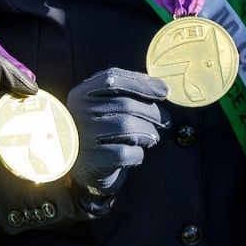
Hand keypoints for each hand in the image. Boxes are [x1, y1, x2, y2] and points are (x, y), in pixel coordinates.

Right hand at [66, 68, 169, 203]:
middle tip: (165, 121)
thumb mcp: (103, 105)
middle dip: (153, 113)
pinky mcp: (92, 161)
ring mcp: (84, 137)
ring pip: (127, 127)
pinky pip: (125, 153)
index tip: (165, 92)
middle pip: (126, 105)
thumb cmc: (101, 130)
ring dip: (148, 133)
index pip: (113, 79)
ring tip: (152, 137)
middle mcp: (79, 113)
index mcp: (82, 94)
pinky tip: (136, 153)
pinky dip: (138, 153)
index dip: (142, 83)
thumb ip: (125, 92)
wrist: (81, 167)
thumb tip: (162, 88)